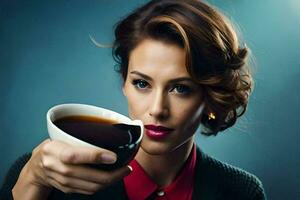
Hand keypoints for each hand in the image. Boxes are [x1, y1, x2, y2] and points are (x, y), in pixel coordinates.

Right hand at [13, 139, 131, 197]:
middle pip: (90, 176)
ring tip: (123, 172)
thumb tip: (106, 133)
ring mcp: (65, 182)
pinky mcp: (69, 189)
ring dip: (112, 181)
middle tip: (127, 168)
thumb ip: (78, 137)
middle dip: (113, 174)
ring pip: (93, 186)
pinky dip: (103, 185)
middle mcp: (61, 169)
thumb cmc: (54, 148)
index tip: (113, 156)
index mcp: (57, 152)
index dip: (96, 156)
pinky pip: (90, 190)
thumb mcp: (60, 136)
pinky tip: (111, 178)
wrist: (37, 168)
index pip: (76, 156)